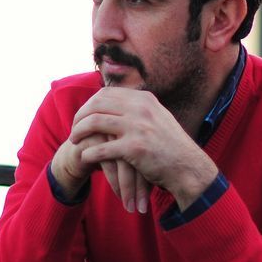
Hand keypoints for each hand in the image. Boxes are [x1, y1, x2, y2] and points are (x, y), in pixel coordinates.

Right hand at [49, 125, 152, 213]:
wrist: (79, 153)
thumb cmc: (110, 157)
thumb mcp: (131, 158)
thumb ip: (148, 162)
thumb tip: (171, 183)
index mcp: (136, 123)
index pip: (151, 150)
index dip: (154, 174)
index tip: (159, 195)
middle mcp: (122, 123)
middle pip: (138, 156)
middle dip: (142, 185)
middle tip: (144, 206)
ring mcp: (106, 129)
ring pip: (123, 161)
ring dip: (128, 188)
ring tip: (132, 207)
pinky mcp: (90, 137)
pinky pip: (106, 161)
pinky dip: (114, 182)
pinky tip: (119, 196)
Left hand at [69, 88, 218, 210]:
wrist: (188, 167)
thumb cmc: (170, 146)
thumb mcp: (157, 116)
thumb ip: (138, 107)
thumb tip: (115, 99)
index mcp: (143, 99)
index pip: (105, 94)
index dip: (89, 104)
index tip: (82, 116)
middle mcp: (140, 108)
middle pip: (96, 105)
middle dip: (80, 117)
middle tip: (73, 129)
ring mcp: (137, 127)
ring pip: (94, 123)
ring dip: (79, 132)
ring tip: (73, 141)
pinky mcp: (134, 148)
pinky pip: (101, 148)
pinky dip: (89, 153)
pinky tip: (85, 158)